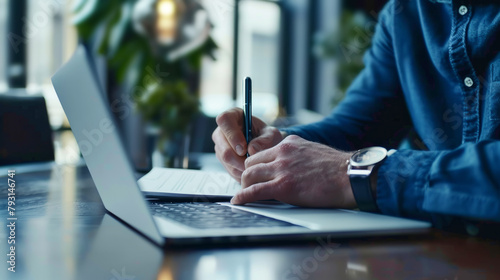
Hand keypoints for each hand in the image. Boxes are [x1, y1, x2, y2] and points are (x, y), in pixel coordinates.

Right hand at [212, 108, 283, 182]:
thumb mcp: (272, 135)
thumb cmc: (267, 136)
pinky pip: (229, 169)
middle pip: (223, 147)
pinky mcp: (221, 159)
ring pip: (226, 160)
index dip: (233, 135)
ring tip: (255, 166)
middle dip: (238, 159)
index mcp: (232, 116)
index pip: (224, 120)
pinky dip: (241, 172)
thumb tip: (252, 149)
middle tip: (252, 164)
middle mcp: (222, 130)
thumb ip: (265, 140)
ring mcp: (220, 145)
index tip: (244, 149)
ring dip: (241, 167)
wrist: (265, 147)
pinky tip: (251, 170)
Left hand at [231, 135, 356, 208]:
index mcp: (290, 143)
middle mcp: (282, 152)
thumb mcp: (313, 151)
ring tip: (244, 195)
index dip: (256, 165)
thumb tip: (291, 165)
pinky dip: (243, 197)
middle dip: (248, 175)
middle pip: (251, 162)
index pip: (262, 152)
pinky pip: (254, 191)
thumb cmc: (338, 168)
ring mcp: (282, 168)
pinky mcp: (283, 186)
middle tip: (248, 186)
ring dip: (245, 186)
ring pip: (249, 175)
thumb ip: (298, 155)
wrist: (350, 176)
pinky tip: (238, 202)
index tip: (255, 174)